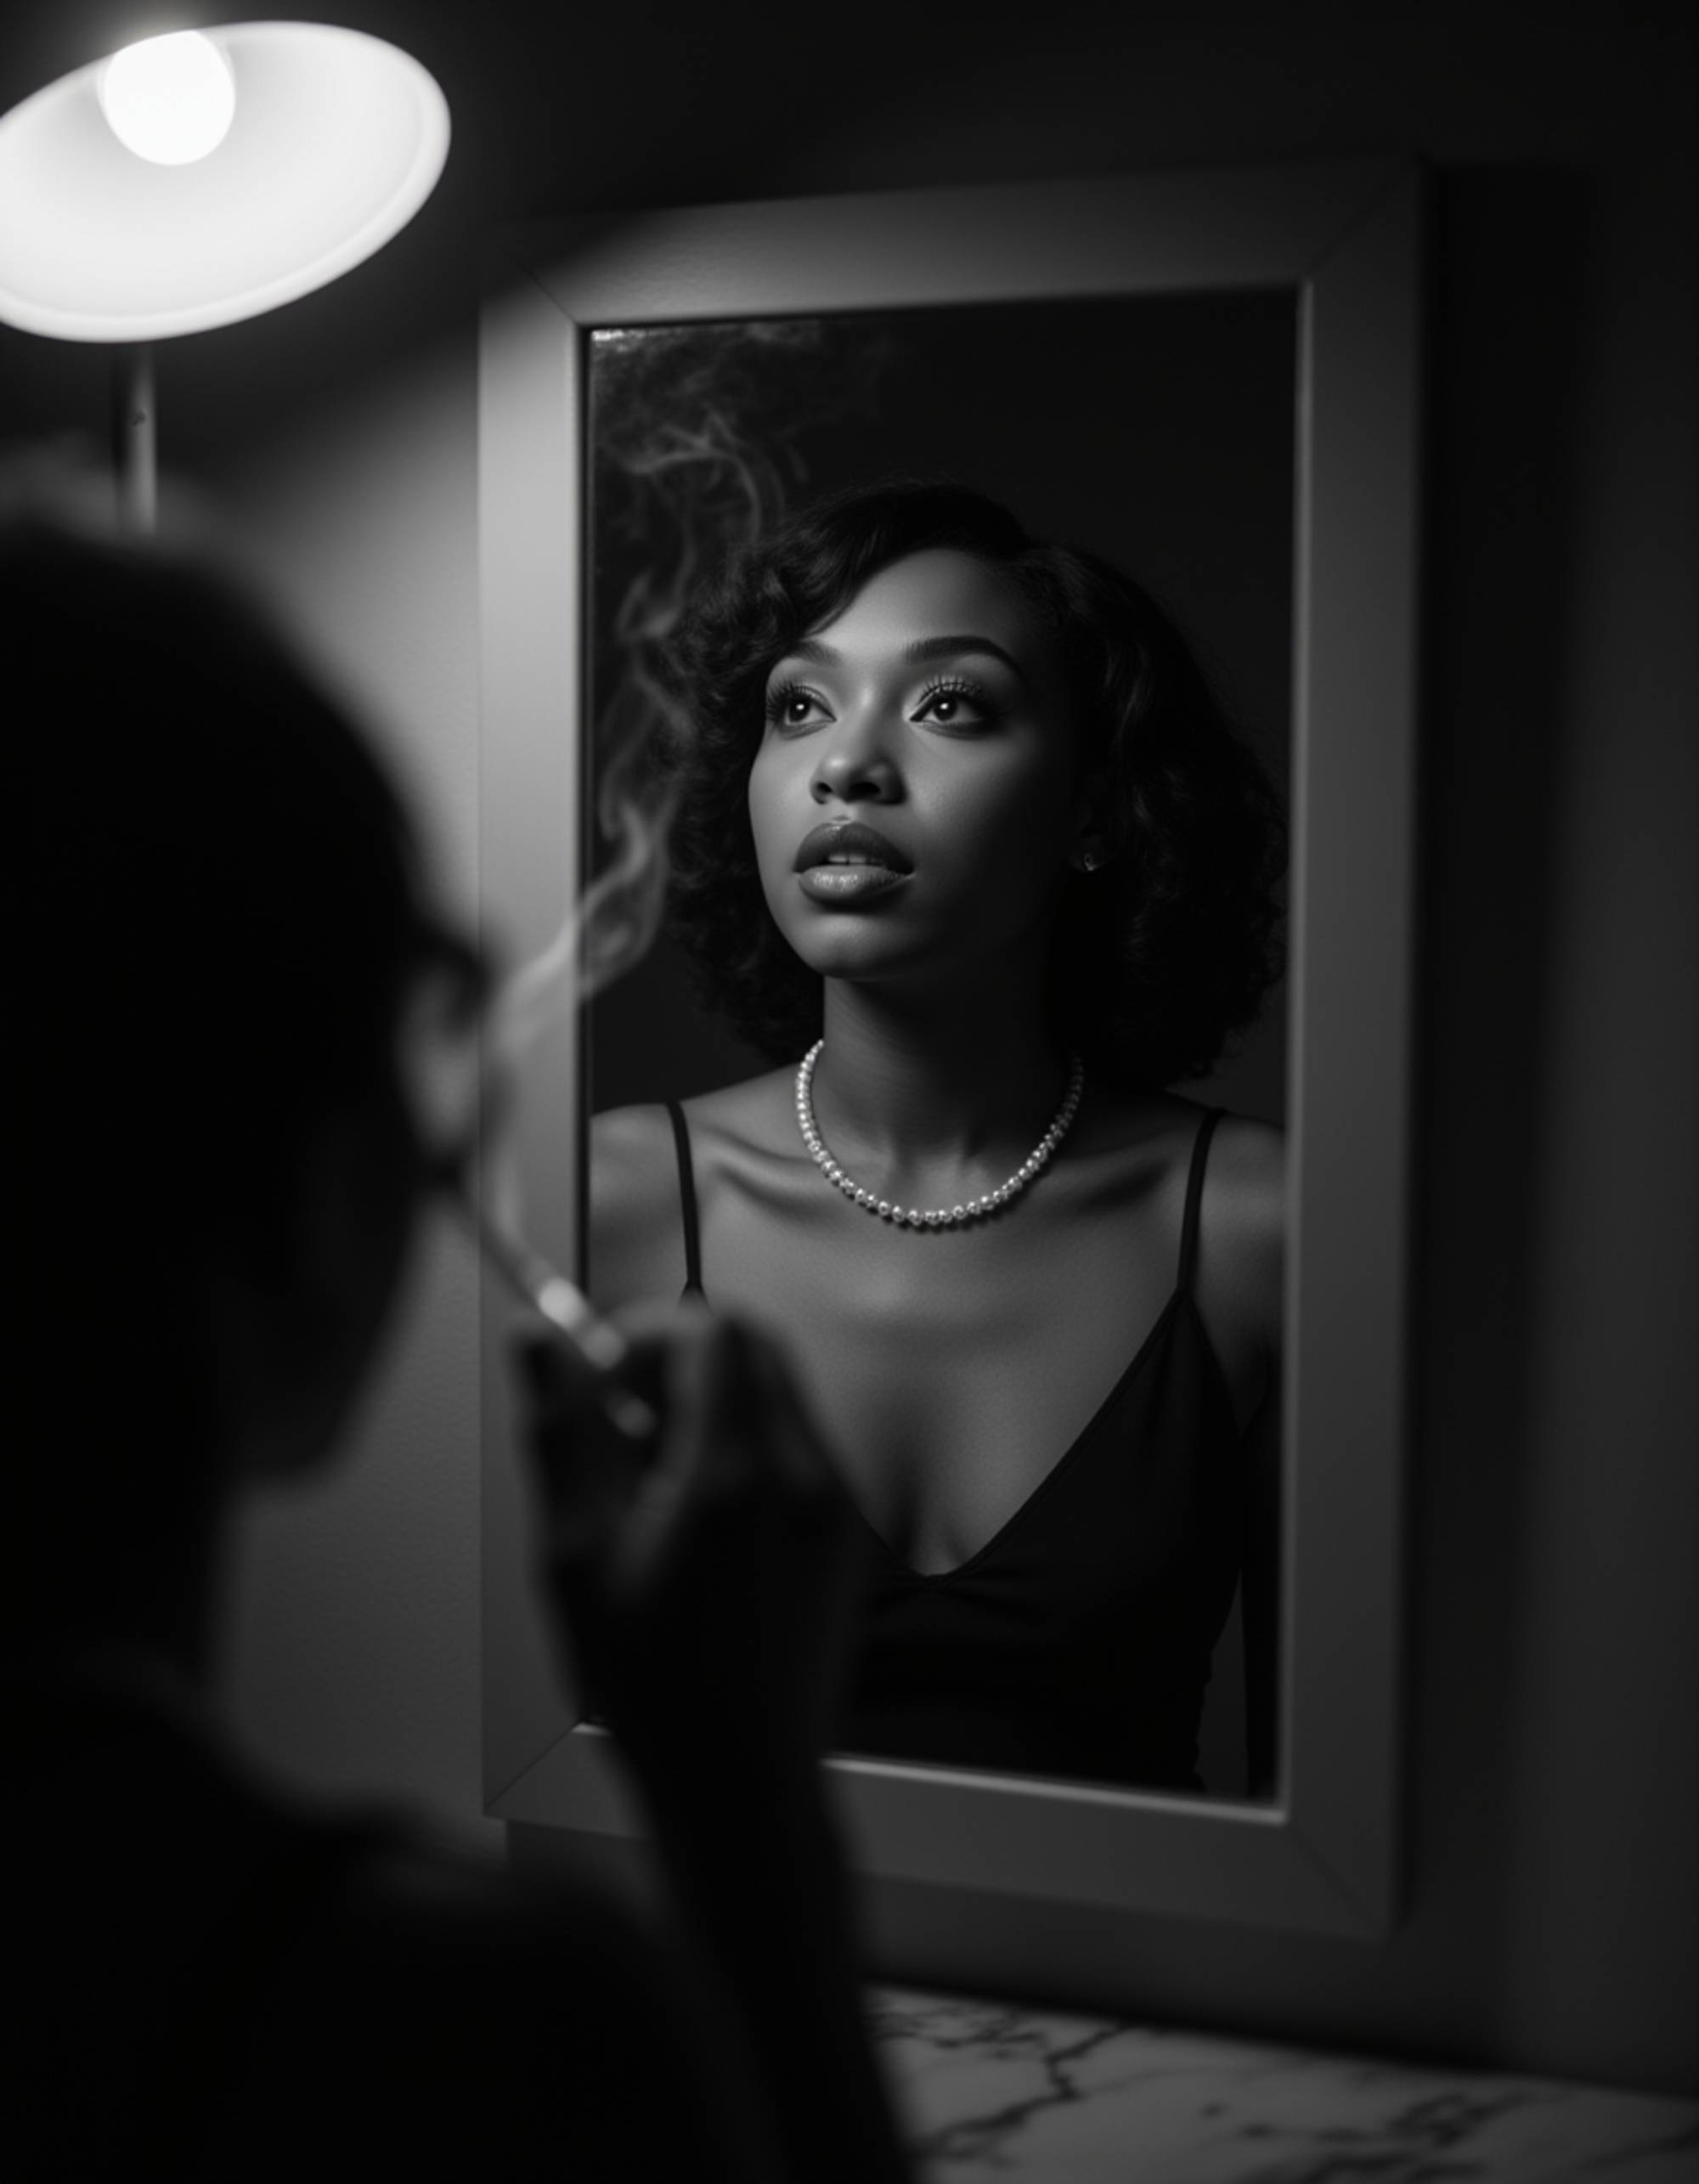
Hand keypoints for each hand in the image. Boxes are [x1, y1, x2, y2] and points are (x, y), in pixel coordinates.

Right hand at [514, 1310, 866, 1796]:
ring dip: (713, 1404)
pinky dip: (749, 1446)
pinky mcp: (846, 1533)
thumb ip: (560, 1435)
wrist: (744, 1783)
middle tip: (624, 1427)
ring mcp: (835, 1504)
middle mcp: (803, 1477)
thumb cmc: (654, 1688)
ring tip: (653, 1487)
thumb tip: (539, 1342)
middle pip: (753, 1346)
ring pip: (778, 1391)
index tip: (603, 1379)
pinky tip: (700, 1520)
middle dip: (681, 1361)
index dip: (646, 1334)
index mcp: (732, 1477)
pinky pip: (800, 1444)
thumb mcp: (576, 1560)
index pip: (710, 1328)